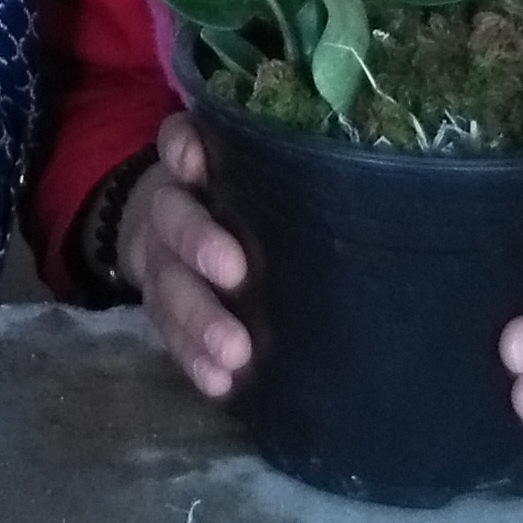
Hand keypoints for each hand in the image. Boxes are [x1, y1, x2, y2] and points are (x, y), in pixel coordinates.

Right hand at [119, 113, 252, 403]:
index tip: (196, 165)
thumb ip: (280, 175)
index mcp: (191, 164)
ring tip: (235, 352)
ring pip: (167, 283)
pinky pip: (168, 333)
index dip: (183, 150)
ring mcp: (157, 259)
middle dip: (199, 243)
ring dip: (199, 319)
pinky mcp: (158, 305)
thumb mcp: (248, 175)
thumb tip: (366, 191)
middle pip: (173, 217)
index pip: (178, 140)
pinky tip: (220, 382)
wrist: (166, 236)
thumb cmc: (238, 201)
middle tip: (235, 273)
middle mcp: (167, 206)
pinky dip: (192, 358)